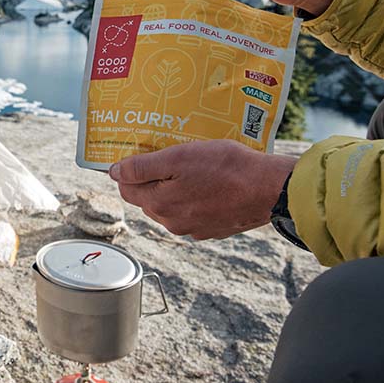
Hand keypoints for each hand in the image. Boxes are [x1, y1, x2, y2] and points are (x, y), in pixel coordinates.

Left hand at [108, 140, 294, 239]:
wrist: (269, 189)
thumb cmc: (226, 168)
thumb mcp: (178, 157)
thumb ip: (142, 167)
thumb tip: (114, 172)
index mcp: (159, 204)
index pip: (127, 188)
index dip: (130, 170)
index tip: (142, 154)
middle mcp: (172, 222)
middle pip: (149, 197)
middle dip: (154, 178)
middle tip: (172, 156)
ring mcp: (193, 228)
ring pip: (171, 205)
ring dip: (176, 188)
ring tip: (194, 167)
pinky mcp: (213, 228)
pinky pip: (193, 211)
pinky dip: (195, 197)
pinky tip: (209, 182)